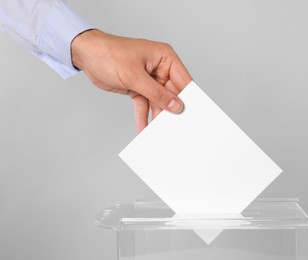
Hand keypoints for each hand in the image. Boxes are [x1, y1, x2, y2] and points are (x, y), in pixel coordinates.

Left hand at [71, 29, 191, 131]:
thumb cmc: (109, 54)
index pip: (183, 80)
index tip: (192, 114)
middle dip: (171, 110)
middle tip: (175, 128)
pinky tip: (144, 128)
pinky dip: (143, 116)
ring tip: (160, 132)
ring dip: (157, 116)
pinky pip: (144, 105)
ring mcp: (149, 79)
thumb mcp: (135, 76)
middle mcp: (160, 69)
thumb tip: (176, 105)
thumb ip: (157, 93)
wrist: (86, 54)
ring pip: (158, 102)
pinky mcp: (138, 88)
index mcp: (165, 58)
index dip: (189, 97)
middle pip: (172, 94)